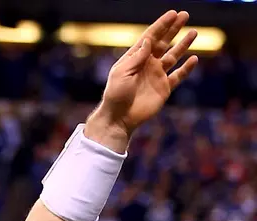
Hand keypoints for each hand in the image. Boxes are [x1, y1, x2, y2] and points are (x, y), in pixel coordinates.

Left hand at [90, 10, 198, 146]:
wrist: (119, 118)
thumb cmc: (116, 95)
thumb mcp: (122, 72)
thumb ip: (137, 56)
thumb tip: (149, 39)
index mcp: (135, 58)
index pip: (150, 37)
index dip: (161, 25)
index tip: (172, 13)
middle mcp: (147, 64)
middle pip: (163, 42)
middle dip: (173, 29)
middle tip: (184, 15)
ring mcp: (156, 76)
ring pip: (173, 56)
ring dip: (183, 45)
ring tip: (194, 32)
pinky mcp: (164, 88)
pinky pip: (178, 75)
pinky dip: (186, 68)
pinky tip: (194, 58)